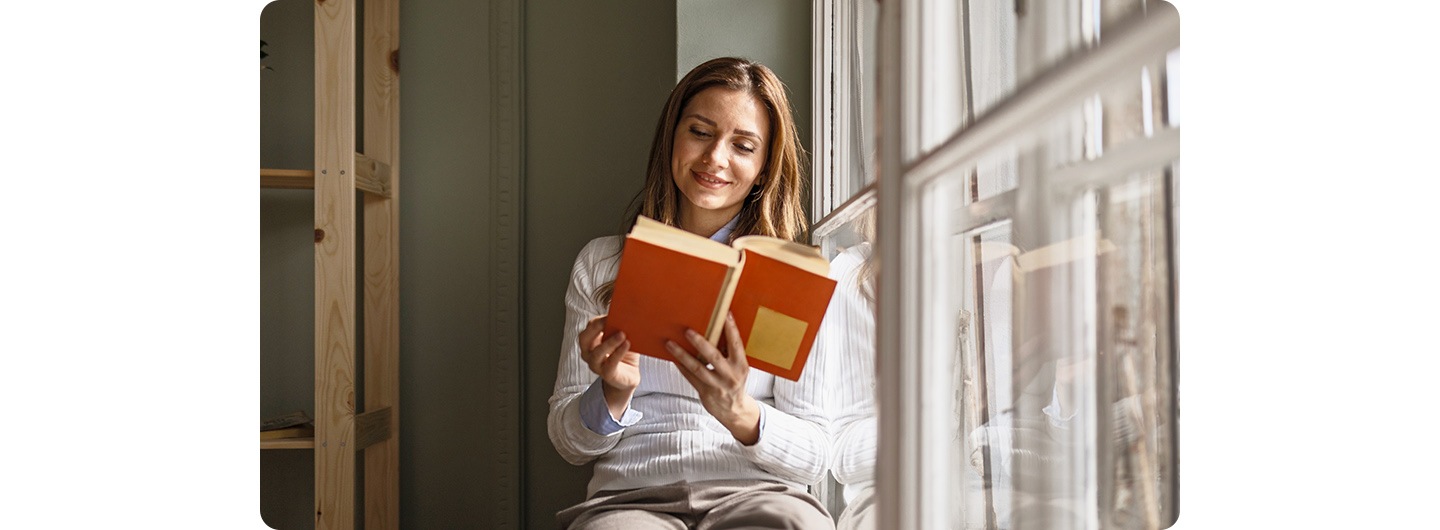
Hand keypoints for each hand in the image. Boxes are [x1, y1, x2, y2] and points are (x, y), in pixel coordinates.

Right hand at [578, 315, 639, 417]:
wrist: (628, 377)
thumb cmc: (623, 353)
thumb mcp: (621, 338)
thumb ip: (620, 327)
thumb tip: (628, 312)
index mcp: (590, 341)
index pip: (589, 327)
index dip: (598, 320)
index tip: (611, 313)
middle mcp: (588, 353)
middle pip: (584, 339)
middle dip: (595, 328)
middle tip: (608, 320)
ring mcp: (596, 365)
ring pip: (597, 353)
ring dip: (609, 342)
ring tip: (622, 334)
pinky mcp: (607, 374)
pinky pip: (610, 363)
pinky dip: (618, 353)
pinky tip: (627, 344)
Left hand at [666, 313, 760, 444]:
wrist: (734, 410)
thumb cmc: (734, 381)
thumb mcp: (738, 367)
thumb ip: (729, 352)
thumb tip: (716, 329)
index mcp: (741, 366)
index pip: (736, 344)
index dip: (731, 329)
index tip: (724, 314)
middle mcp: (730, 375)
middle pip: (714, 357)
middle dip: (701, 343)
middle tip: (688, 331)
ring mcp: (717, 385)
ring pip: (697, 368)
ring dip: (682, 355)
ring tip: (670, 343)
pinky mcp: (705, 392)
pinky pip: (690, 377)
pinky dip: (680, 366)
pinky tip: (672, 357)